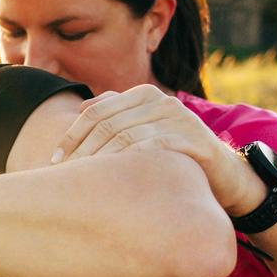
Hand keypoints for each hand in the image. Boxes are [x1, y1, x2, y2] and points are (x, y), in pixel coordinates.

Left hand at [52, 84, 265, 214]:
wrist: (223, 174)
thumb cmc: (174, 154)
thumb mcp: (145, 130)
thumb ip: (118, 115)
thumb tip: (82, 106)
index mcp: (143, 95)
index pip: (95, 112)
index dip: (71, 136)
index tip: (53, 160)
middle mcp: (159, 101)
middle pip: (106, 123)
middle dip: (80, 150)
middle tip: (62, 175)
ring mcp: (177, 117)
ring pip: (125, 136)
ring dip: (98, 160)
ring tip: (82, 181)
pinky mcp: (192, 138)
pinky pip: (152, 147)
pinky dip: (128, 162)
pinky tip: (113, 180)